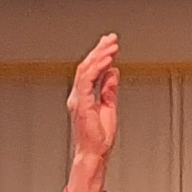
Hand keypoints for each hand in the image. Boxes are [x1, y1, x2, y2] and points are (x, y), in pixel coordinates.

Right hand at [64, 33, 120, 191]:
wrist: (94, 153)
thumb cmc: (99, 137)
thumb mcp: (109, 106)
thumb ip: (109, 89)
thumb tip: (113, 73)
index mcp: (84, 96)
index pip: (91, 70)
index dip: (100, 55)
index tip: (110, 44)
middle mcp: (79, 95)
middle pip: (87, 66)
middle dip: (100, 50)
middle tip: (111, 38)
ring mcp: (78, 99)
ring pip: (86, 69)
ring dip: (100, 56)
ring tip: (111, 46)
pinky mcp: (81, 104)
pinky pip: (87, 80)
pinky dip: (97, 68)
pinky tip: (107, 60)